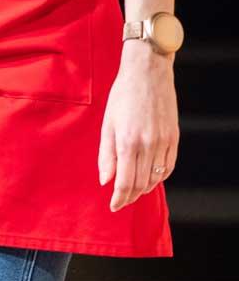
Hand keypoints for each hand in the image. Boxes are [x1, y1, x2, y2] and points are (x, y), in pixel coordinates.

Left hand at [99, 41, 178, 211]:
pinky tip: (150, 179)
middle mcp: (148, 145)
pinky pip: (168, 166)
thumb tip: (105, 181)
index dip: (119, 198)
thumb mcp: (107, 123)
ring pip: (156, 178)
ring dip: (144, 189)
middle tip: (120, 202)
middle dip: (129, 197)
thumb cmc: (122, 96)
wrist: (148, 74)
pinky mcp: (174, 137)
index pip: (125, 182)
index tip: (113, 206)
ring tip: (132, 192)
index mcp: (127, 142)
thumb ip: (106, 154)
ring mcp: (164, 142)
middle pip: (141, 183)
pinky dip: (159, 177)